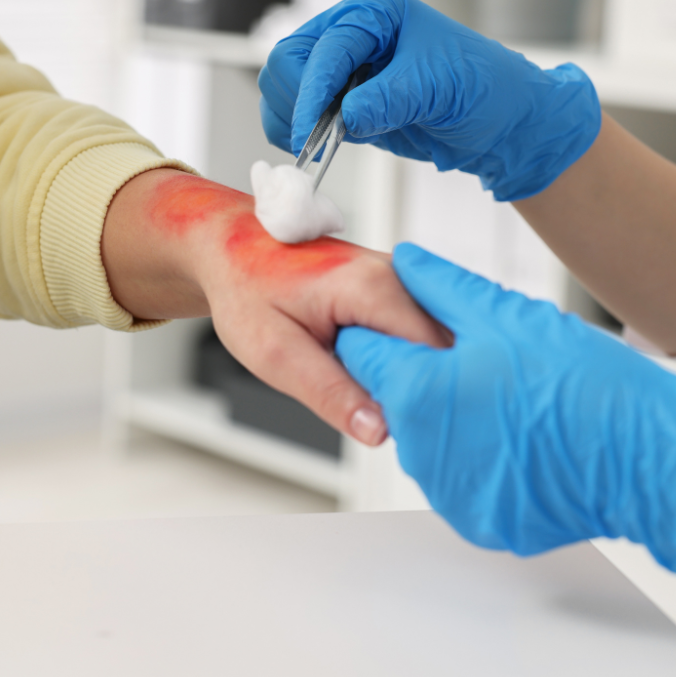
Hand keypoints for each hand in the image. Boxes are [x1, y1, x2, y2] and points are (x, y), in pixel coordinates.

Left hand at [102, 170, 449, 445]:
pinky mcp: (392, 287)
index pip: (435, 355)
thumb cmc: (244, 287)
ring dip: (412, 374)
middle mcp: (395, 275)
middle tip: (378, 413)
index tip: (403, 426)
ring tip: (366, 388)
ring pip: (434, 342)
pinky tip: (371, 370)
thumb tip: (379, 429)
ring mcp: (397, 278)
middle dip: (422, 387)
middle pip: (443, 349)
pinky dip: (402, 359)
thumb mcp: (275, 353)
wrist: (232, 247)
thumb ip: (330, 392)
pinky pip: (417, 332)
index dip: (425, 396)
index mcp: (373, 286)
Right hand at [259, 0, 600, 200]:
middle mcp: (351, 33)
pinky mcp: (340, 101)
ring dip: (291, 119)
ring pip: (284, 87)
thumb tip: (345, 117)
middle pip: (289, 61)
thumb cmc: (480, 90)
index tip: (306, 135)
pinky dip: (295, 133)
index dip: (310, 93)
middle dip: (296, 102)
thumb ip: (389, 100)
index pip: (324, 49)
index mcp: (375, 13)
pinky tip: (318, 148)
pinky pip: (295, 113)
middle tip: (314, 141)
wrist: (497, 124)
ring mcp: (342, 68)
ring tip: (320, 145)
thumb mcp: (438, 89)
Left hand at [336, 243, 675, 575]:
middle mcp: (417, 449)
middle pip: (390, 395)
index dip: (382, 331)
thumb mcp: (502, 315)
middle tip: (471, 360)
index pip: (359, 351)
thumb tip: (407, 260)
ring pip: (422, 435)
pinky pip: (453, 474)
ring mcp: (444, 490)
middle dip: (416, 373)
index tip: (406, 328)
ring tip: (499, 396)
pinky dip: (471, 454)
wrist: (641, 459)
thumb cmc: (578, 385)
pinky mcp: (472, 517)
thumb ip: (439, 285)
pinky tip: (510, 433)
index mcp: (415, 391)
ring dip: (445, 414)